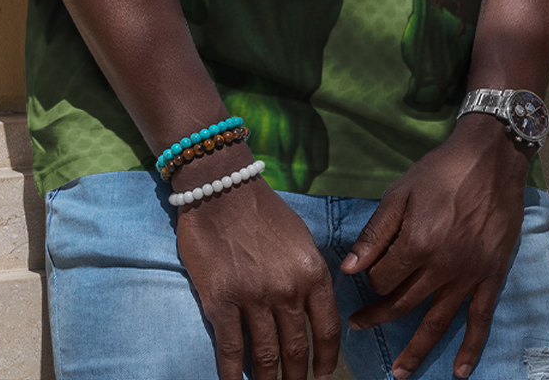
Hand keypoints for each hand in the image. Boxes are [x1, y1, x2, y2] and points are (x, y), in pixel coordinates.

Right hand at [176, 172, 340, 379]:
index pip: (327, 329)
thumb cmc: (262, 211)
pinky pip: (230, 350)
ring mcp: (254, 297)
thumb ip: (310, 273)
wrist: (222, 188)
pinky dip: (233, 375)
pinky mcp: (221, 301)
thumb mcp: (300, 237)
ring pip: (266, 356)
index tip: (323, 377)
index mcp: (312, 271)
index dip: (327, 360)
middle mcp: (288, 289)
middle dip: (298, 377)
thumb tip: (316, 307)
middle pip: (298, 348)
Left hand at [340, 116, 529, 378]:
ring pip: (437, 322)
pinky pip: (480, 320)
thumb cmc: (440, 172)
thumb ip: (375, 234)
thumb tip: (349, 269)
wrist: (490, 159)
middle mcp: (442, 268)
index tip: (365, 273)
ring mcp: (468, 276)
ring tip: (399, 374)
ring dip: (416, 350)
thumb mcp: (400, 193)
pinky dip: (470, 349)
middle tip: (358, 326)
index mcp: (417, 245)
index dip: (369, 280)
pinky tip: (459, 372)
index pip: (382, 279)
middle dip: (377, 317)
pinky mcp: (491, 277)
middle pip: (403, 304)